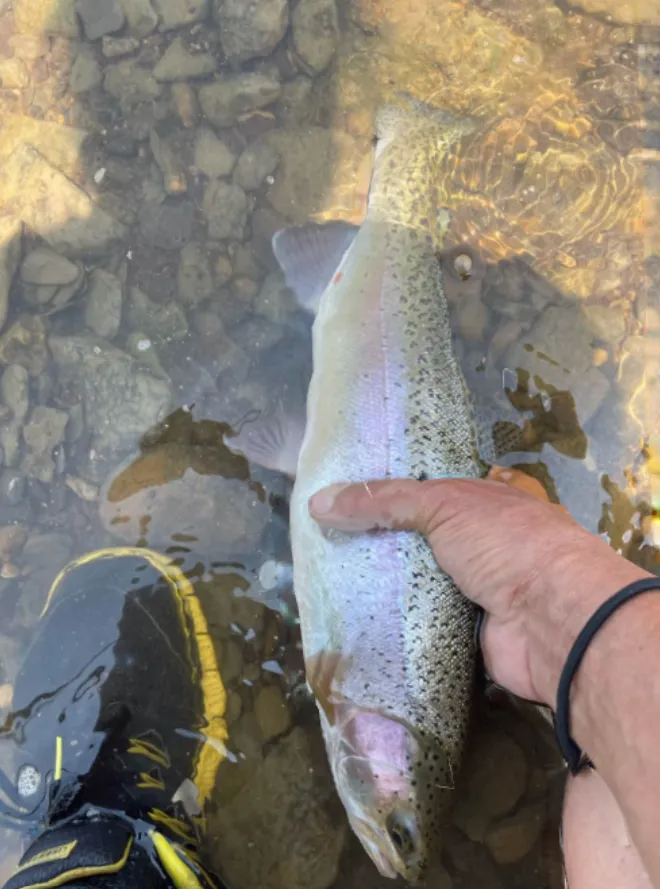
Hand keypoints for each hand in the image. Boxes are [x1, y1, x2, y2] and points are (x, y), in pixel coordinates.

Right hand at [308, 467, 637, 706]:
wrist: (552, 620)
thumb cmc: (505, 543)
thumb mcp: (443, 503)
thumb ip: (384, 501)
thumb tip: (318, 502)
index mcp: (488, 500)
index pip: (432, 491)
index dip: (394, 493)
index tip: (348, 499)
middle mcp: (485, 543)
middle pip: (423, 539)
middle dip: (383, 542)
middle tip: (329, 541)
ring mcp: (478, 590)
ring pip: (420, 584)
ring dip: (387, 586)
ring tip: (331, 580)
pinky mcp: (468, 634)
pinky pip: (423, 624)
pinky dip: (397, 624)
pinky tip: (356, 619)